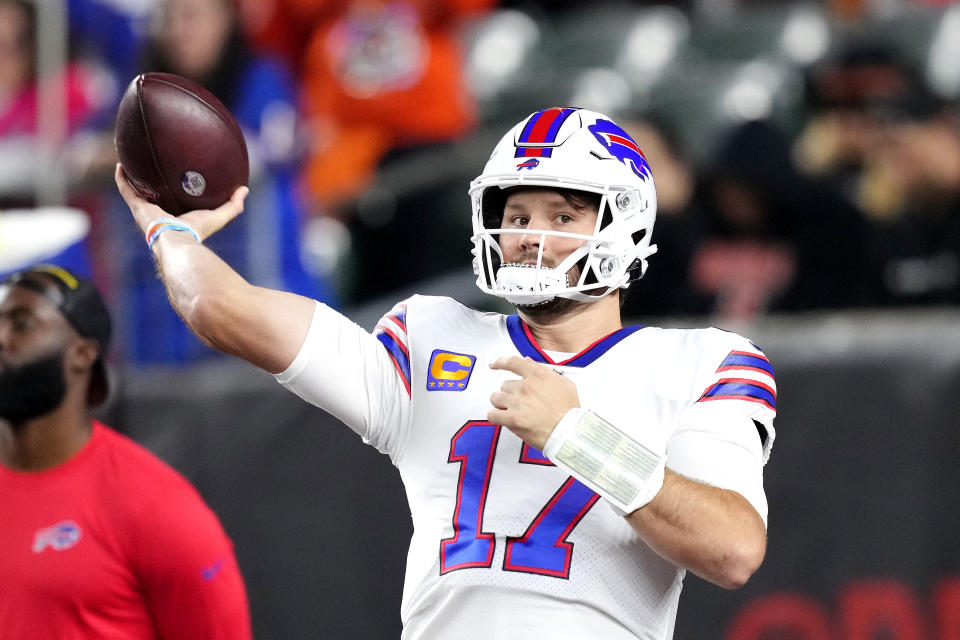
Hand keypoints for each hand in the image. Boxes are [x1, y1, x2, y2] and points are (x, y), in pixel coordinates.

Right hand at [114, 163, 247, 240]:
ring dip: (133, 177)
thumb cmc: (197, 231)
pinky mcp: (136, 207)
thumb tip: (245, 190)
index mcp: (175, 216)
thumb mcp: (218, 216)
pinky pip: (126, 190)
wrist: (178, 240)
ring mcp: (145, 210)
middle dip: (151, 182)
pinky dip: (122, 178)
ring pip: (136, 190)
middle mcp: (158, 213)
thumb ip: (233, 205)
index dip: (172, 190)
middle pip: (153, 195)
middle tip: (151, 164)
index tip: (174, 176)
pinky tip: (121, 164)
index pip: (173, 202)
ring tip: (132, 160)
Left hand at [488, 356, 579, 450]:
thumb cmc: (570, 411)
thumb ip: (545, 372)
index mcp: (538, 375)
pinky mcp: (513, 419)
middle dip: (510, 393)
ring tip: (511, 411)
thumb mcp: (564, 383)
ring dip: (501, 404)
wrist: (570, 432)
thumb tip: (529, 362)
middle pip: (504, 385)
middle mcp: (526, 386)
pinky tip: (501, 418)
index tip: (494, 364)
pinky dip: (494, 416)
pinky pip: (492, 415)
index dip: (500, 362)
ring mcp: (518, 403)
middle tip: (520, 403)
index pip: (513, 362)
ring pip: (496, 398)